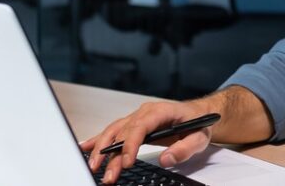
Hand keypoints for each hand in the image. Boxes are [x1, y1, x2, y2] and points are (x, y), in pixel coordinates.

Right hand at [79, 100, 213, 183]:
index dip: (130, 144)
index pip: (140, 126)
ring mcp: (136, 117)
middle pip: (122, 131)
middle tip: (107, 174)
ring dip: (101, 149)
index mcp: (160, 111)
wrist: (198, 114)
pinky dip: (98, 140)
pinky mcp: (132, 124)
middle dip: (111, 153)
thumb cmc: (198, 123)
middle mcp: (144, 112)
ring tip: (93, 167)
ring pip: (113, 131)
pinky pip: (113, 131)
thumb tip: (166, 159)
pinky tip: (85, 148)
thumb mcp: (199, 137)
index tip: (126, 162)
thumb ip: (185, 148)